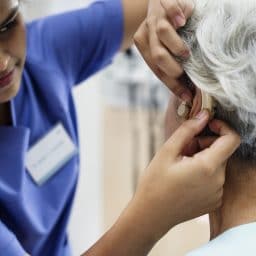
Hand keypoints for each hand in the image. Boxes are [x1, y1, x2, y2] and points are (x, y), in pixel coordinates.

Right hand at [128, 110, 239, 242]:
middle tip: (183, 148)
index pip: (232, 139)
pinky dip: (204, 172)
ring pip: (217, 164)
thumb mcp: (167, 152)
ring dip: (203, 157)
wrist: (151, 215)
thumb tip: (203, 115)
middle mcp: (219, 181)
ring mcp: (217, 193)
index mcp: (208, 167)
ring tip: (181, 164)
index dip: (222, 127)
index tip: (206, 125)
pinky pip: (215, 178)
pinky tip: (185, 177)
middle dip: (205, 143)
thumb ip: (187, 130)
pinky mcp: (213, 201)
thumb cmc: (155, 183)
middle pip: (222, 151)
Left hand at [134, 0, 194, 101]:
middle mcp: (147, 31)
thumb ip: (170, 64)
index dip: (171, 84)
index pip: (156, 69)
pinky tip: (184, 21)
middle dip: (172, 68)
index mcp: (144, 45)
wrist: (165, 2)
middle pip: (157, 54)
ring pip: (162, 32)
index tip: (186, 95)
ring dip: (176, 46)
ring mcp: (155, 15)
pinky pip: (169, 7)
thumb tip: (185, 94)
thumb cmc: (172, 30)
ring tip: (186, 52)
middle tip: (183, 72)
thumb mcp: (167, 48)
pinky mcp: (164, 0)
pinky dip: (176, 14)